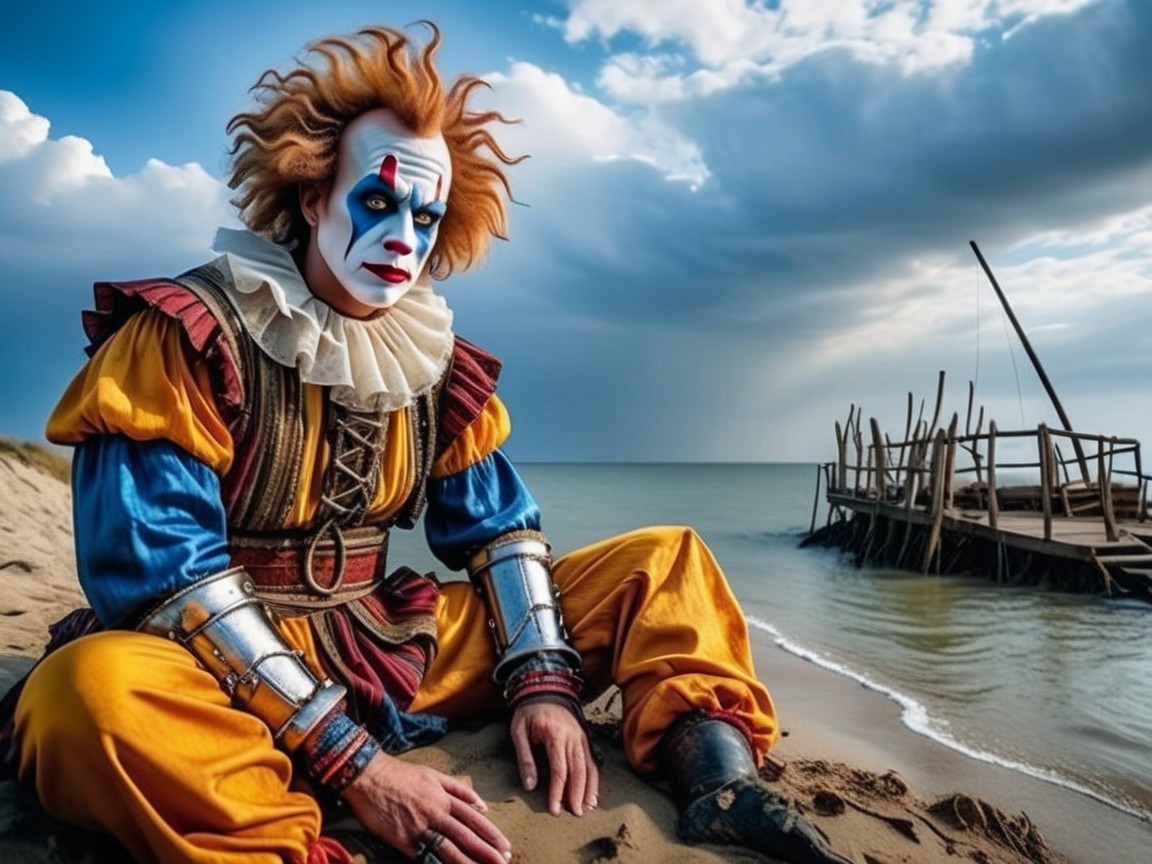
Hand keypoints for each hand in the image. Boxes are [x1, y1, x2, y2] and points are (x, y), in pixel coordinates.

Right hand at [342, 751, 511, 862]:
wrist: (369, 776)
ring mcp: (419, 828)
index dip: (491, 834)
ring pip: (448, 849)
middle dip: (486, 852)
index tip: (505, 847)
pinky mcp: (402, 840)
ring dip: (467, 862)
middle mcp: (435, 813)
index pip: (474, 819)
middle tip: (503, 863)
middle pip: (466, 836)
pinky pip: (423, 856)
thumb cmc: (402, 775)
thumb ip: (458, 790)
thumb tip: (481, 805)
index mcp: (444, 798)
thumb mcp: (433, 775)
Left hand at [509, 700, 599, 816]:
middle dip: (576, 794)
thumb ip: (525, 757)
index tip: (555, 810)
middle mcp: (573, 737)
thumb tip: (530, 786)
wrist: (545, 689)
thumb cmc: (529, 712)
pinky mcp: (585, 739)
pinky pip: (592, 761)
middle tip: (574, 814)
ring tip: (586, 808)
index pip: (559, 769)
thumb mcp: (518, 730)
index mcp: (555, 735)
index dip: (557, 791)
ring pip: (588, 767)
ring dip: (588, 789)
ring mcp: (581, 738)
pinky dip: (594, 779)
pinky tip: (593, 794)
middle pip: (578, 771)